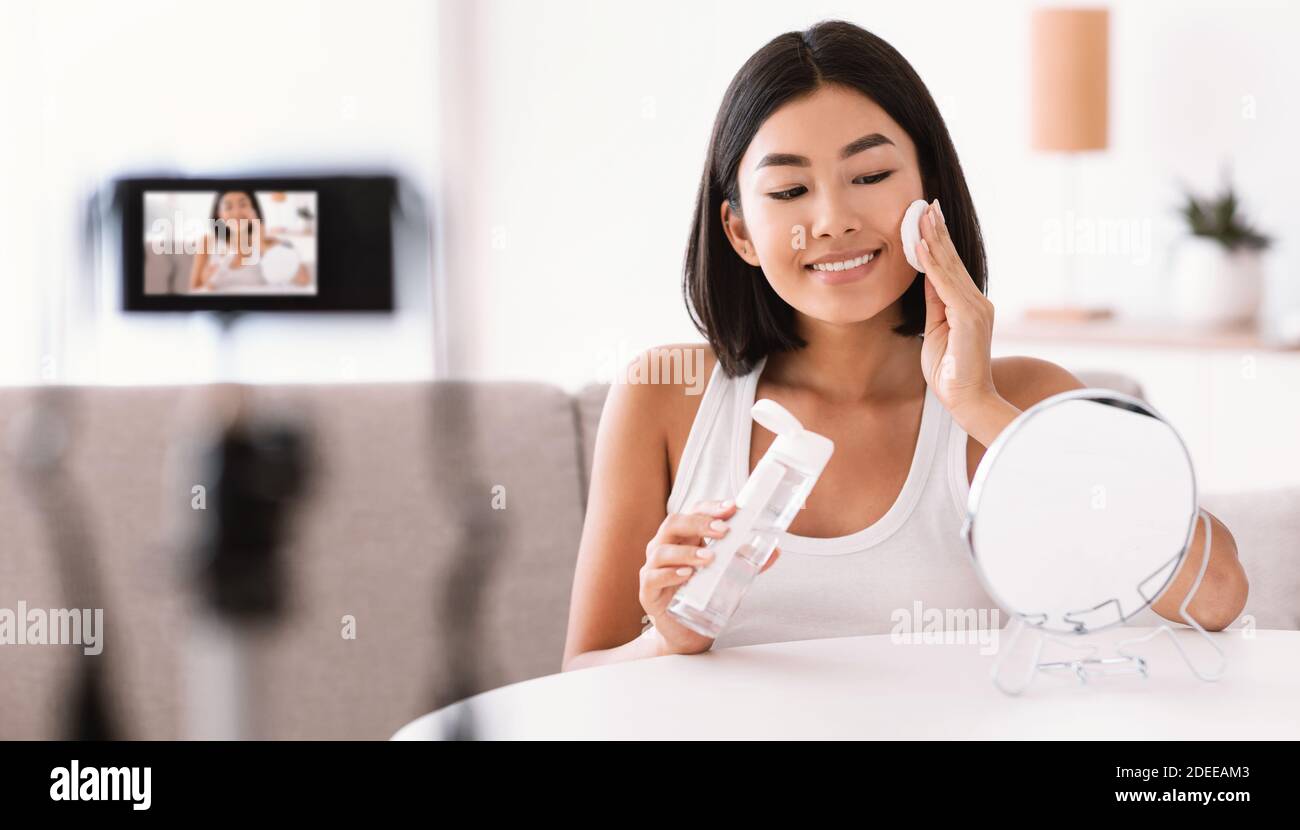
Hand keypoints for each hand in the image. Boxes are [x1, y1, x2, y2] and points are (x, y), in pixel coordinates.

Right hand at [640, 499, 780, 654]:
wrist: (686, 633)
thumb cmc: (702, 597)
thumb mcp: (728, 576)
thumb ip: (748, 562)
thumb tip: (775, 551)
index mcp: (684, 538)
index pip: (693, 512)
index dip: (710, 507)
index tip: (731, 507)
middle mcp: (665, 548)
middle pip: (674, 523)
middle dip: (699, 523)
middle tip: (723, 530)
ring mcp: (653, 569)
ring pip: (661, 550)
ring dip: (687, 551)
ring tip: (710, 558)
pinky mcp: (648, 591)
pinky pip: (653, 577)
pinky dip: (670, 574)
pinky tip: (687, 575)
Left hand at [915, 198, 997, 417]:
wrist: (966, 399)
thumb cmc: (950, 372)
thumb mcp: (936, 331)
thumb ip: (934, 305)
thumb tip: (926, 278)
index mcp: (969, 305)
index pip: (950, 267)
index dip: (938, 243)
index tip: (927, 218)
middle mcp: (977, 302)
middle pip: (952, 260)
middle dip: (937, 231)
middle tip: (925, 204)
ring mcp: (976, 308)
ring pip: (949, 267)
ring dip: (933, 239)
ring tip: (921, 215)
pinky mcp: (969, 317)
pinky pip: (945, 285)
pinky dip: (931, 264)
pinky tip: (920, 246)